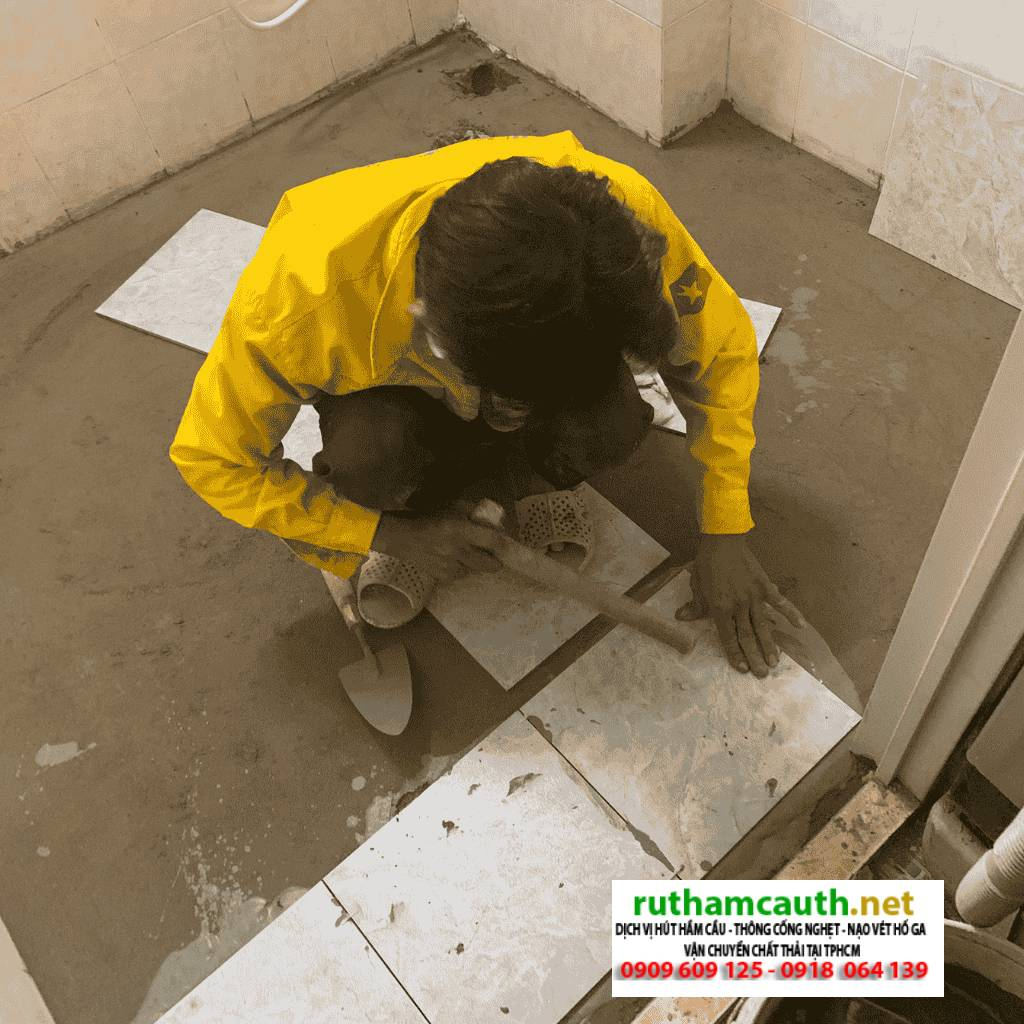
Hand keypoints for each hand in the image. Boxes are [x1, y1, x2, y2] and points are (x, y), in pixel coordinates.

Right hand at [373, 511, 505, 581]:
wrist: (399, 537)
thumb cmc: (425, 517)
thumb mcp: (451, 507)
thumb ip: (473, 514)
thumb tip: (492, 522)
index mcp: (460, 531)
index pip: (493, 541)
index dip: (506, 545)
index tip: (511, 545)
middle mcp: (458, 551)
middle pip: (490, 565)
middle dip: (495, 560)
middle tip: (493, 554)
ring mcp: (450, 567)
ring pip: (476, 571)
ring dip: (476, 564)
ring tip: (467, 553)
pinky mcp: (443, 577)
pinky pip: (461, 575)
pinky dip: (462, 568)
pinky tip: (454, 558)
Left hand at [675, 534, 804, 677]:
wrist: (723, 540)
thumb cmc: (706, 563)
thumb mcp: (696, 585)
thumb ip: (695, 605)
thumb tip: (682, 618)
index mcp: (720, 607)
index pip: (728, 636)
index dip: (735, 653)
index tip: (743, 669)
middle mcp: (739, 606)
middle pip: (747, 636)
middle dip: (755, 656)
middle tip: (762, 674)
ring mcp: (755, 597)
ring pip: (763, 626)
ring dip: (770, 645)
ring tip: (776, 662)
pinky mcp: (766, 587)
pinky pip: (780, 603)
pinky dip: (791, 614)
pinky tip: (801, 627)